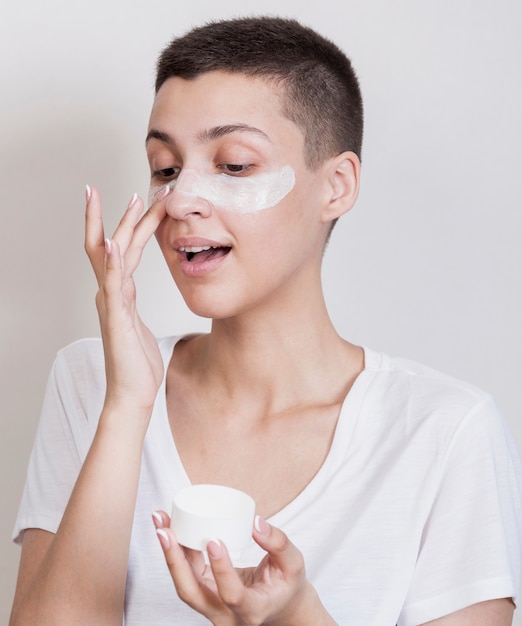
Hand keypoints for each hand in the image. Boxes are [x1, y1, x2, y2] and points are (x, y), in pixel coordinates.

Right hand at [84, 185, 170, 417]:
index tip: (136, 198)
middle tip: (135, 190)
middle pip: (113, 245)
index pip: (119, 250)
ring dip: (123, 228)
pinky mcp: (116, 319)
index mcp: (118, 294)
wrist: (133, 394)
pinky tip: (116, 244)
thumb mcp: (136, 325)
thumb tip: (130, 288)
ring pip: (115, 258)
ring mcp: (112, 305)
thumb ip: (130, 303)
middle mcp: (112, 294)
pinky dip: (113, 263)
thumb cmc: (137, 363)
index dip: (125, 224)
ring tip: (131, 202)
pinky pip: (114, 286)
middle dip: (123, 216)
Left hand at [152, 511, 335, 625]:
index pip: (231, 594)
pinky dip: (176, 550)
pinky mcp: (204, 594)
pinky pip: (186, 574)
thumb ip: (279, 542)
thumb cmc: (286, 585)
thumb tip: (255, 521)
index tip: (213, 540)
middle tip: (164, 530)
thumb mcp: (294, 564)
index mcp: (252, 611)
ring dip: (169, 551)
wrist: (281, 608)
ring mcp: (211, 608)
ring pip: (184, 584)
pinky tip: (168, 527)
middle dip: (174, 560)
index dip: (221, 569)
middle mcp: (226, 616)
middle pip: (191, 593)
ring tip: (160, 521)